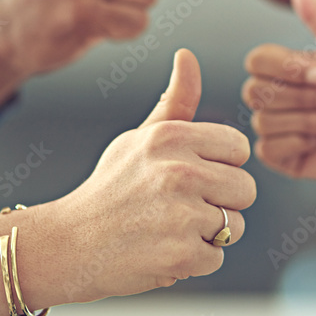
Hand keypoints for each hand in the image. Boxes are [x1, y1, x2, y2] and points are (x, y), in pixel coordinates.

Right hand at [55, 49, 256, 301]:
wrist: (69, 244)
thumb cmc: (112, 187)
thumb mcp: (140, 137)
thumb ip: (175, 101)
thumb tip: (187, 54)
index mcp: (170, 137)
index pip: (238, 148)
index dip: (221, 166)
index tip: (193, 175)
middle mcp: (178, 170)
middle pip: (246, 189)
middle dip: (221, 203)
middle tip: (181, 207)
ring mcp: (180, 214)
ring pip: (234, 226)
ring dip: (208, 234)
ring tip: (169, 229)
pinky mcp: (180, 254)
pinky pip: (217, 257)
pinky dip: (194, 261)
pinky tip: (162, 250)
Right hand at [242, 0, 315, 183]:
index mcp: (286, 68)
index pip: (256, 60)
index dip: (287, 68)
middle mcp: (276, 96)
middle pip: (255, 91)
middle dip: (302, 97)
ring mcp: (278, 127)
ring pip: (264, 121)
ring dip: (308, 122)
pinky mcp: (282, 157)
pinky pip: (268, 149)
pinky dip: (299, 144)